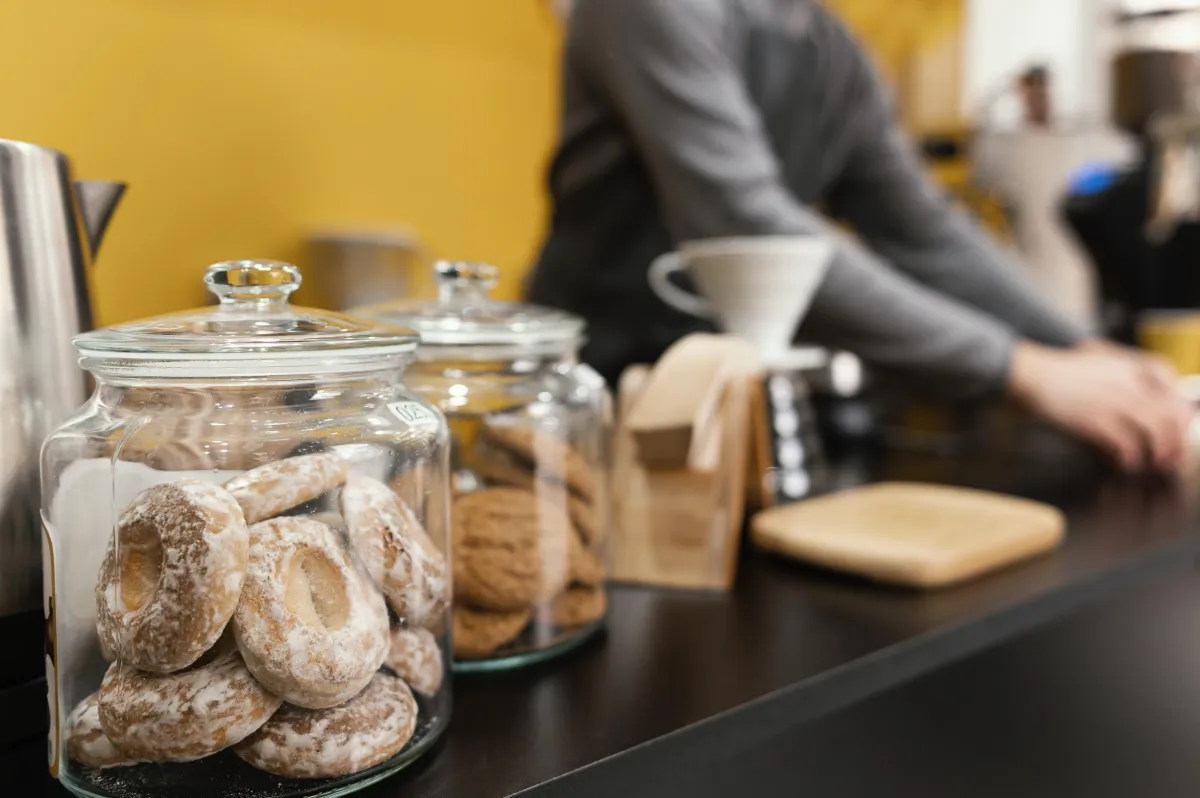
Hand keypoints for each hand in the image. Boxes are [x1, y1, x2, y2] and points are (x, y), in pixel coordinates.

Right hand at [1007, 340, 1193, 471]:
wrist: (1031, 375)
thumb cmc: (1060, 374)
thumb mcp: (1099, 362)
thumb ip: (1125, 377)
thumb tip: (1146, 407)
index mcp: (1131, 365)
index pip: (1172, 385)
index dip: (1179, 410)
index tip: (1176, 428)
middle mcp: (1130, 382)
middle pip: (1170, 414)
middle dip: (1175, 441)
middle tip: (1170, 458)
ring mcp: (1114, 400)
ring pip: (1157, 431)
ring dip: (1159, 453)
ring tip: (1151, 465)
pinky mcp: (1096, 420)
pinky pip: (1128, 445)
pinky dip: (1132, 459)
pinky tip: (1125, 464)